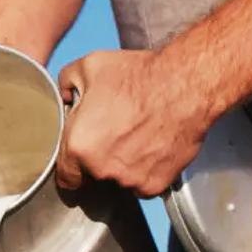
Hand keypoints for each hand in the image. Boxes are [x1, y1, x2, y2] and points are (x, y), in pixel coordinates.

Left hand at [56, 49, 213, 198]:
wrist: (187, 85)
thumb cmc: (140, 75)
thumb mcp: (90, 66)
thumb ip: (66, 83)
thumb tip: (64, 96)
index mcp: (78, 146)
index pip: (65, 176)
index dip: (73, 166)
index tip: (81, 159)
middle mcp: (101, 169)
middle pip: (93, 177)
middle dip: (100, 161)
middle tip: (116, 136)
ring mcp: (129, 180)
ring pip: (119, 181)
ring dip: (124, 167)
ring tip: (137, 139)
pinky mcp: (154, 184)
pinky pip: (144, 184)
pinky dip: (147, 171)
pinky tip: (153, 147)